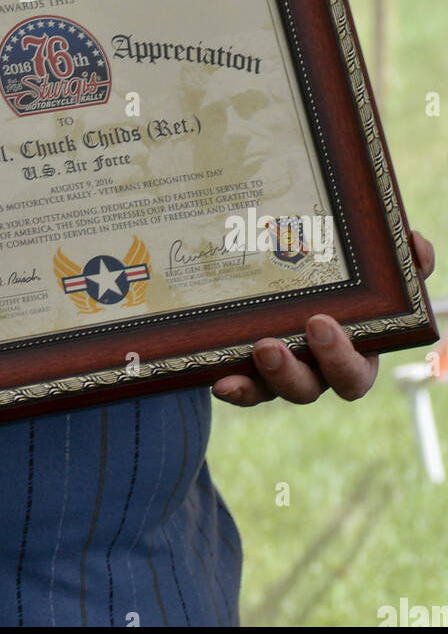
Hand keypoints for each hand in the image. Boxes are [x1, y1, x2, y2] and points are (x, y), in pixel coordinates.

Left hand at [211, 230, 434, 406]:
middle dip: (294, 370)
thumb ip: (402, 260)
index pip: (354, 372)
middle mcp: (315, 369)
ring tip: (258, 347)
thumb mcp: (372, 265)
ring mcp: (283, 369)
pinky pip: (245, 386)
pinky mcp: (251, 367)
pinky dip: (235, 387)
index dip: (340, 358)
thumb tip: (415, 245)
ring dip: (268, 375)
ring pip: (275, 389)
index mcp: (352, 353)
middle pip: (310, 389)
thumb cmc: (345, 274)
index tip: (319, 322)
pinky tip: (218, 381)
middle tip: (272, 343)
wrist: (292, 268)